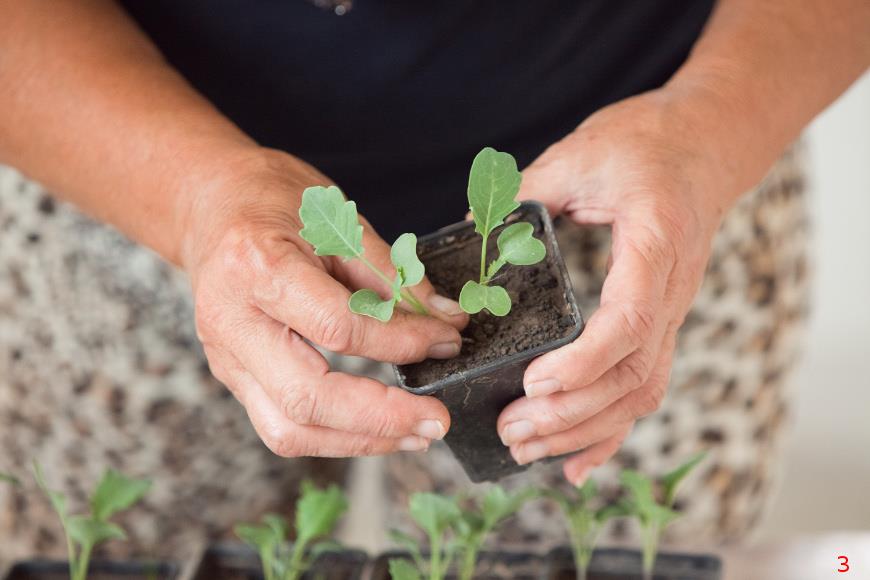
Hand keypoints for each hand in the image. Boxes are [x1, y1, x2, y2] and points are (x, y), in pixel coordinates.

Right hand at [181, 149, 468, 457]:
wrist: (211, 204)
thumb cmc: (274, 201)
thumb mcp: (339, 220)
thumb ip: (392, 275)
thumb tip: (445, 320)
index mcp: (257, 268)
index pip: (338, 326)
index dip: (401, 341)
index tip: (446, 340)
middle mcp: (231, 321)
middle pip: (306, 398)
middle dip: (381, 418)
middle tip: (435, 420)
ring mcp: (224, 357)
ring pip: (289, 429)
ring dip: (359, 441)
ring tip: (413, 434)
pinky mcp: (232, 376)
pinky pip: (281, 425)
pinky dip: (334, 435)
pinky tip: (375, 428)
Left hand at [496, 91, 738, 484]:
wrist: (704, 143)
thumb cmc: (646, 143)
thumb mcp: (579, 154)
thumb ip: (525, 194)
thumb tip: (466, 231)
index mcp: (654, 245)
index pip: (630, 321)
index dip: (584, 361)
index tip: (535, 381)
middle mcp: (671, 291)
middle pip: (634, 375)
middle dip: (571, 413)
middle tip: (511, 429)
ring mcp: (672, 313)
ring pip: (640, 393)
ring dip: (583, 429)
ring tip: (524, 448)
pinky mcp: (660, 324)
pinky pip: (644, 387)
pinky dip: (611, 431)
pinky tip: (575, 463)